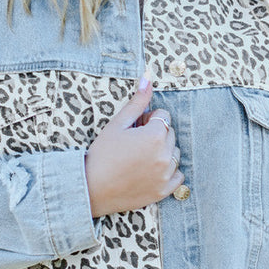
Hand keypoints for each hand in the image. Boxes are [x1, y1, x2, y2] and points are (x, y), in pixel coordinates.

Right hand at [85, 76, 183, 216]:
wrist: (90, 188)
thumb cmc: (101, 154)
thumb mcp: (117, 124)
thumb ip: (137, 102)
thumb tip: (148, 77)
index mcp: (155, 136)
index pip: (163, 116)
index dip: (147, 120)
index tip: (134, 128)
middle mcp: (165, 155)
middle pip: (170, 134)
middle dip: (156, 134)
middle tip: (134, 143)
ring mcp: (165, 175)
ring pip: (175, 154)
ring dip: (163, 152)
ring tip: (140, 157)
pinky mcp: (163, 191)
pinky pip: (178, 176)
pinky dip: (168, 172)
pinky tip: (150, 171)